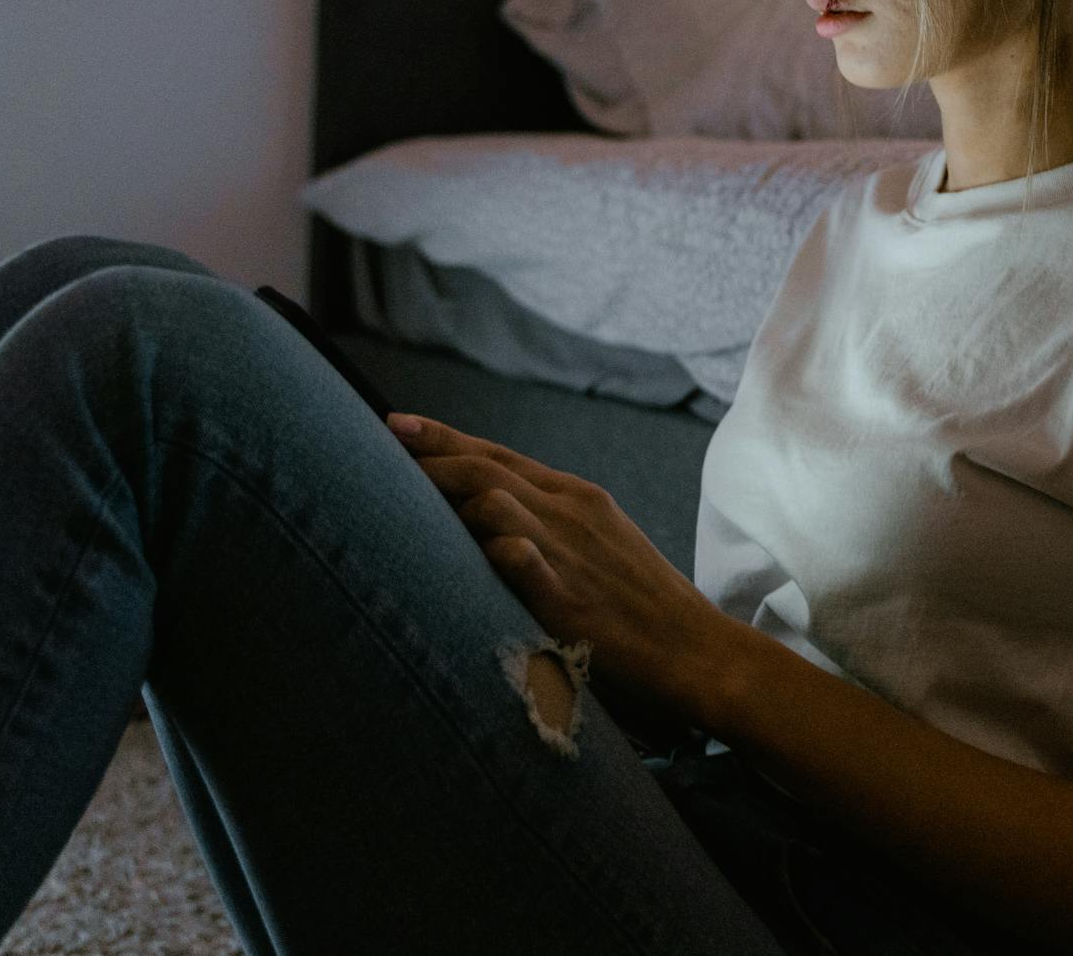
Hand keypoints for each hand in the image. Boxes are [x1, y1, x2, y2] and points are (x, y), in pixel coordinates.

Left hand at [388, 411, 737, 732]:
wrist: (698, 650)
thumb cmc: (643, 604)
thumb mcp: (601, 543)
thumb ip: (549, 523)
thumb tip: (489, 513)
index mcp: (578, 498)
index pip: (499, 454)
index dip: (445, 437)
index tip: (395, 422)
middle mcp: (570, 514)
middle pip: (485, 468)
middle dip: (426, 454)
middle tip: (375, 444)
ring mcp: (569, 554)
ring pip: (494, 500)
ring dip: (442, 495)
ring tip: (391, 498)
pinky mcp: (569, 599)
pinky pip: (521, 559)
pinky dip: (493, 547)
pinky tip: (466, 547)